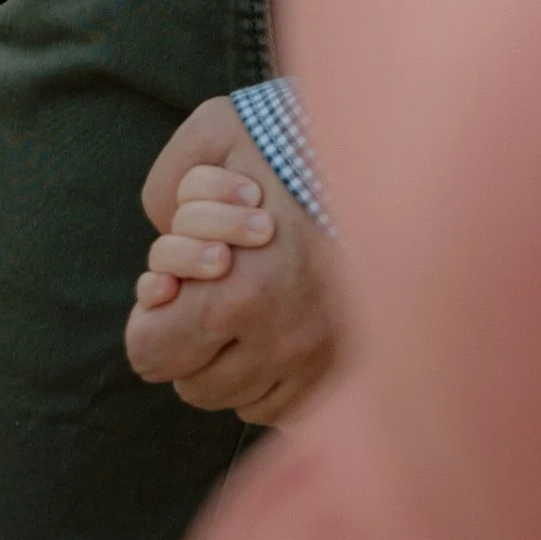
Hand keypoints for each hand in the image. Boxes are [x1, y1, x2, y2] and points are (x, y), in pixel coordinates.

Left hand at [123, 97, 337, 428]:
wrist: (392, 167)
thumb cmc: (296, 148)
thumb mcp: (220, 132)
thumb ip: (170, 184)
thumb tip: (157, 246)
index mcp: (238, 292)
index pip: (149, 351)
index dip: (148, 319)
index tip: (165, 292)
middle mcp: (276, 341)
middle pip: (188, 383)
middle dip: (184, 342)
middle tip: (202, 298)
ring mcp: (313, 366)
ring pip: (233, 399)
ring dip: (226, 362)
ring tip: (243, 310)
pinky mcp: (340, 376)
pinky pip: (278, 407)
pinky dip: (268, 376)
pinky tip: (277, 329)